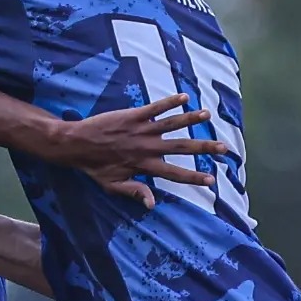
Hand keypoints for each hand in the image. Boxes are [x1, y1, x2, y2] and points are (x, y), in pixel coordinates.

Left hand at [54, 95, 227, 207]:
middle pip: (181, 147)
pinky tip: (184, 97)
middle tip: (223, 148)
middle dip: (204, 148)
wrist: (76, 144)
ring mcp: (141, 130)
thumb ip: (135, 192)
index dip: (194, 177)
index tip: (212, 180)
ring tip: (208, 116)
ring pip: (171, 124)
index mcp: (144, 166)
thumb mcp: (113, 185)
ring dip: (191, 119)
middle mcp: (147, 147)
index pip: (174, 174)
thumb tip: (153, 204)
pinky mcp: (133, 115)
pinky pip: (155, 107)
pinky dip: (170, 102)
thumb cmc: (95, 167)